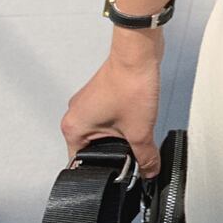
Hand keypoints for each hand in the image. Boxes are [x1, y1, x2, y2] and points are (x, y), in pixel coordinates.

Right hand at [60, 33, 164, 179]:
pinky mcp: (102, 92)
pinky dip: (123, 119)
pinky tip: (136, 114)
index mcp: (73, 128)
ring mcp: (88, 102)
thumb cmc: (130, 83)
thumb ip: (145, 156)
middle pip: (94, 146)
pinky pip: (110, 115)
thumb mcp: (140, 130)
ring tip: (134, 125)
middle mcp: (76, 114)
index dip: (103, 168)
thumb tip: (149, 170)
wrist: (140, 52)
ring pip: (104, 130)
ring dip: (121, 133)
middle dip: (115, 150)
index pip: (82, 162)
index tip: (119, 170)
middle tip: (131, 147)